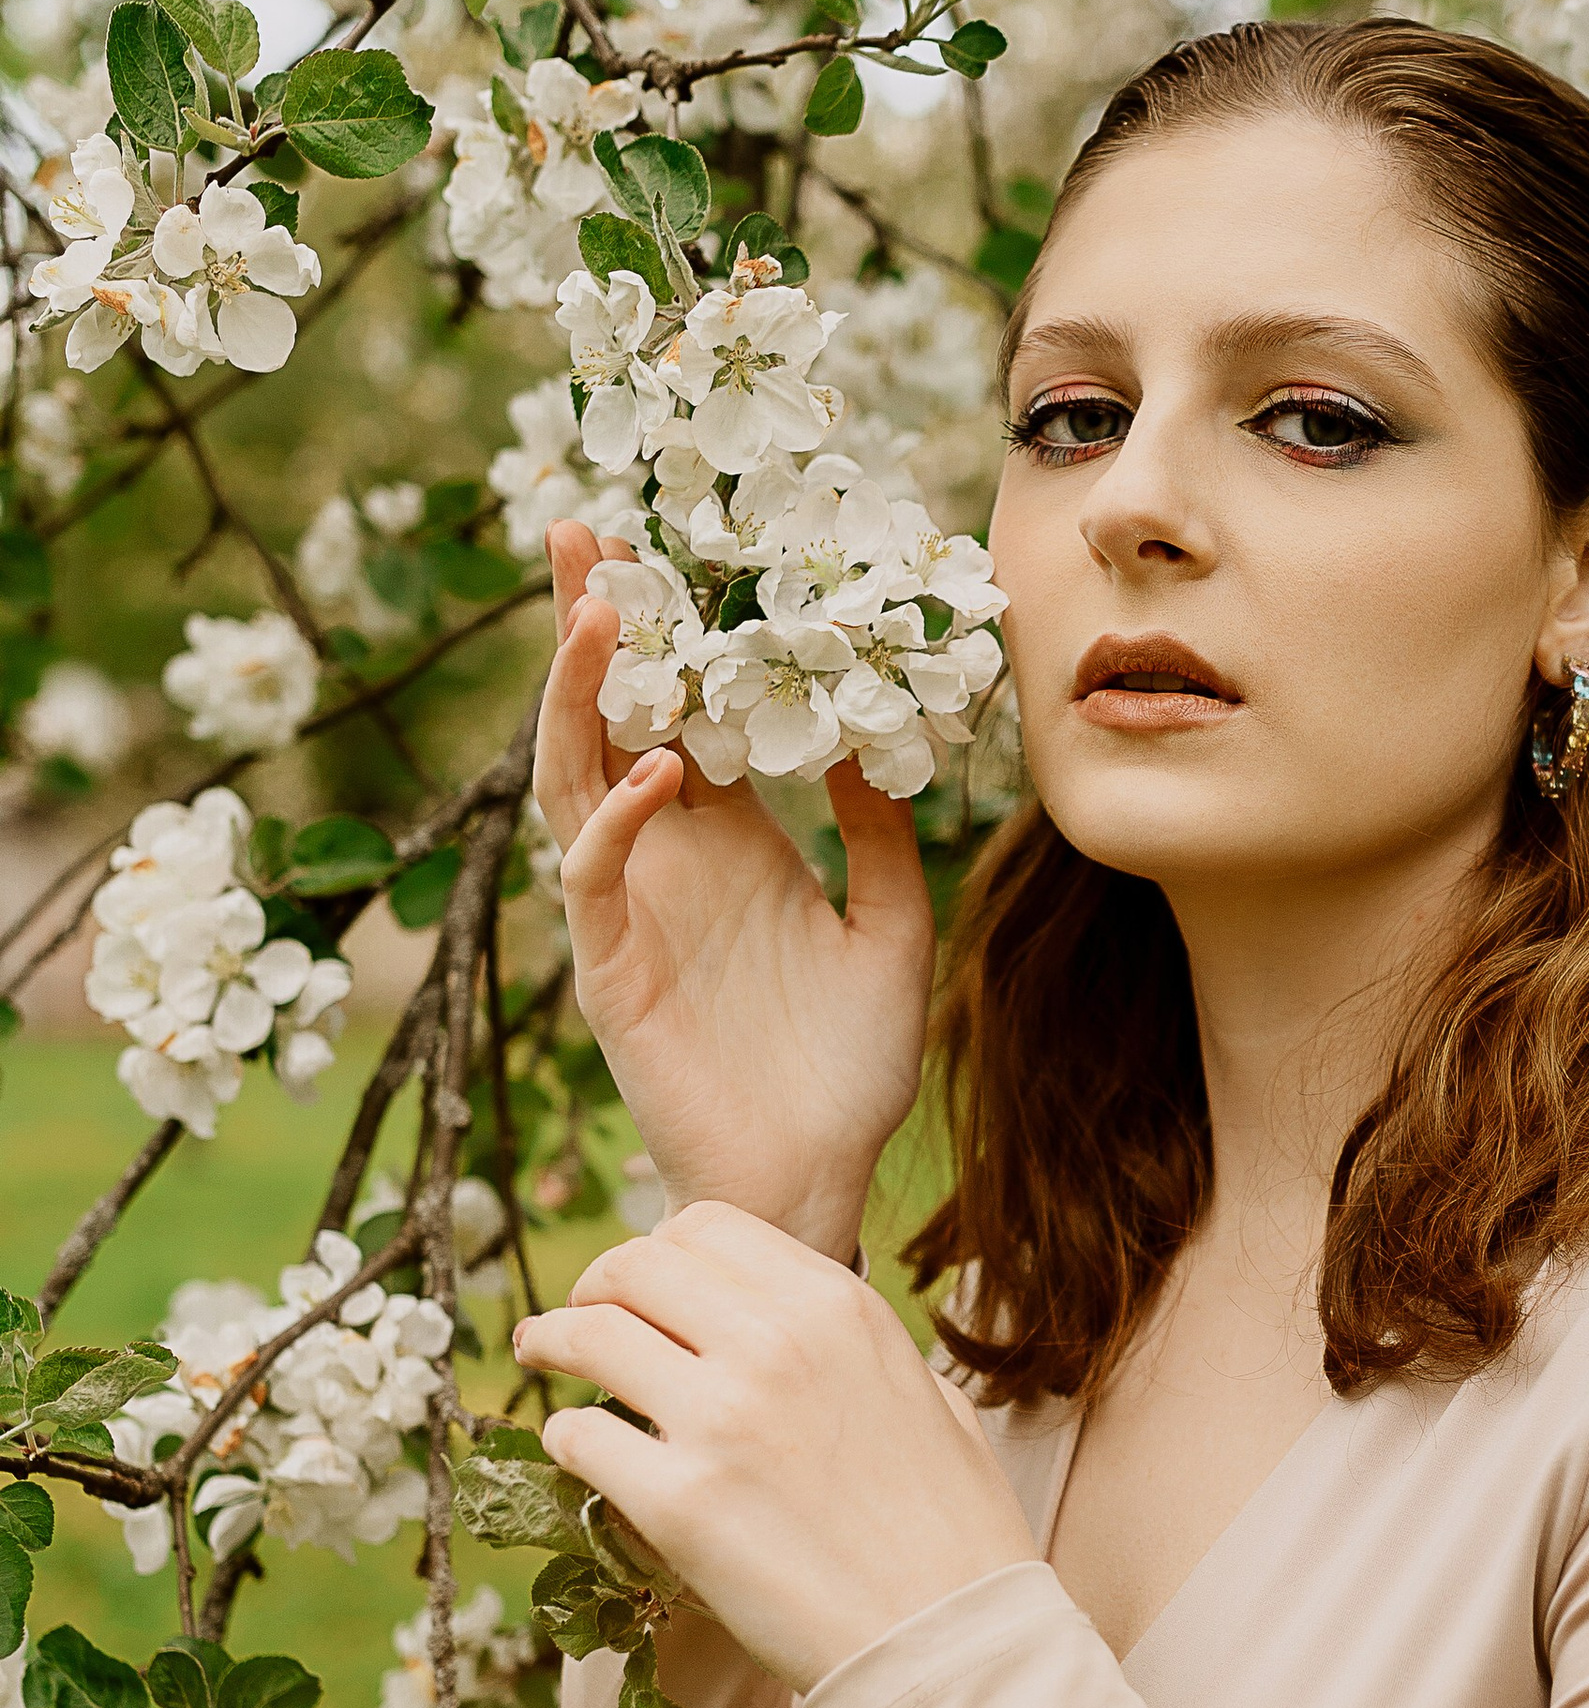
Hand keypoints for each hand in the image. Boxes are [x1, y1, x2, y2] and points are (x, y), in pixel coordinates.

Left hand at [515, 1204, 1036, 1692]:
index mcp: (838, 1310)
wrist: (948, 1639)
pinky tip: (574, 1450)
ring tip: (539, 1353)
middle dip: (592, 1285)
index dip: (659, 1252)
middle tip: (576, 1317)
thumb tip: (815, 1335)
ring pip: (590, 1336)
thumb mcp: (931, 1398)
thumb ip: (861, 1350)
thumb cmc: (956, 1532)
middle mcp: (776, 1345)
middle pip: (635, 1267)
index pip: (708, 1229)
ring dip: (551, 1339)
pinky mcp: (678, 1504)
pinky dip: (566, 1438)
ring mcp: (722, 1420)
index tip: (642, 1287)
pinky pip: (581, 1438)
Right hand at [532, 522, 936, 1265]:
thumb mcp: (893, 926)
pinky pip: (592, 882)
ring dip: (578, 696)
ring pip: (575, 778)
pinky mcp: (610, 973)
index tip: (675, 539)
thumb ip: (883, 834)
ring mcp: (629, 912)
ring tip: (596, 612)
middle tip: (583, 525)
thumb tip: (866, 732)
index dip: (672, 632)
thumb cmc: (849, 1069)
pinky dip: (617, 824)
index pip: (684, 709)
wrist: (820, 1182)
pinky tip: (661, 775)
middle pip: (609, 716)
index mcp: (730, 841)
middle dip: (592, 624)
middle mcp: (668, 861)